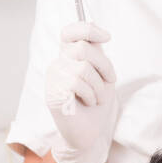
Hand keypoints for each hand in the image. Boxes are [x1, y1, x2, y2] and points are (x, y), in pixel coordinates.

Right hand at [45, 20, 115, 162]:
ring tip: (96, 98)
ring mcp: (53, 78)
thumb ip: (97, 54)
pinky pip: (77, 83)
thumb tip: (98, 33)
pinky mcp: (53, 93)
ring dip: (98, 86)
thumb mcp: (101, 75)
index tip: (107, 37)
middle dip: (104, 66)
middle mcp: (58, 64)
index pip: (70, 32)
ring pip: (83, 67)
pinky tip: (88, 104)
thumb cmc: (96, 104)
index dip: (87, 28)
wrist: (90, 133)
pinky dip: (91, 95)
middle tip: (108, 82)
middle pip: (83, 48)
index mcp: (68, 57)